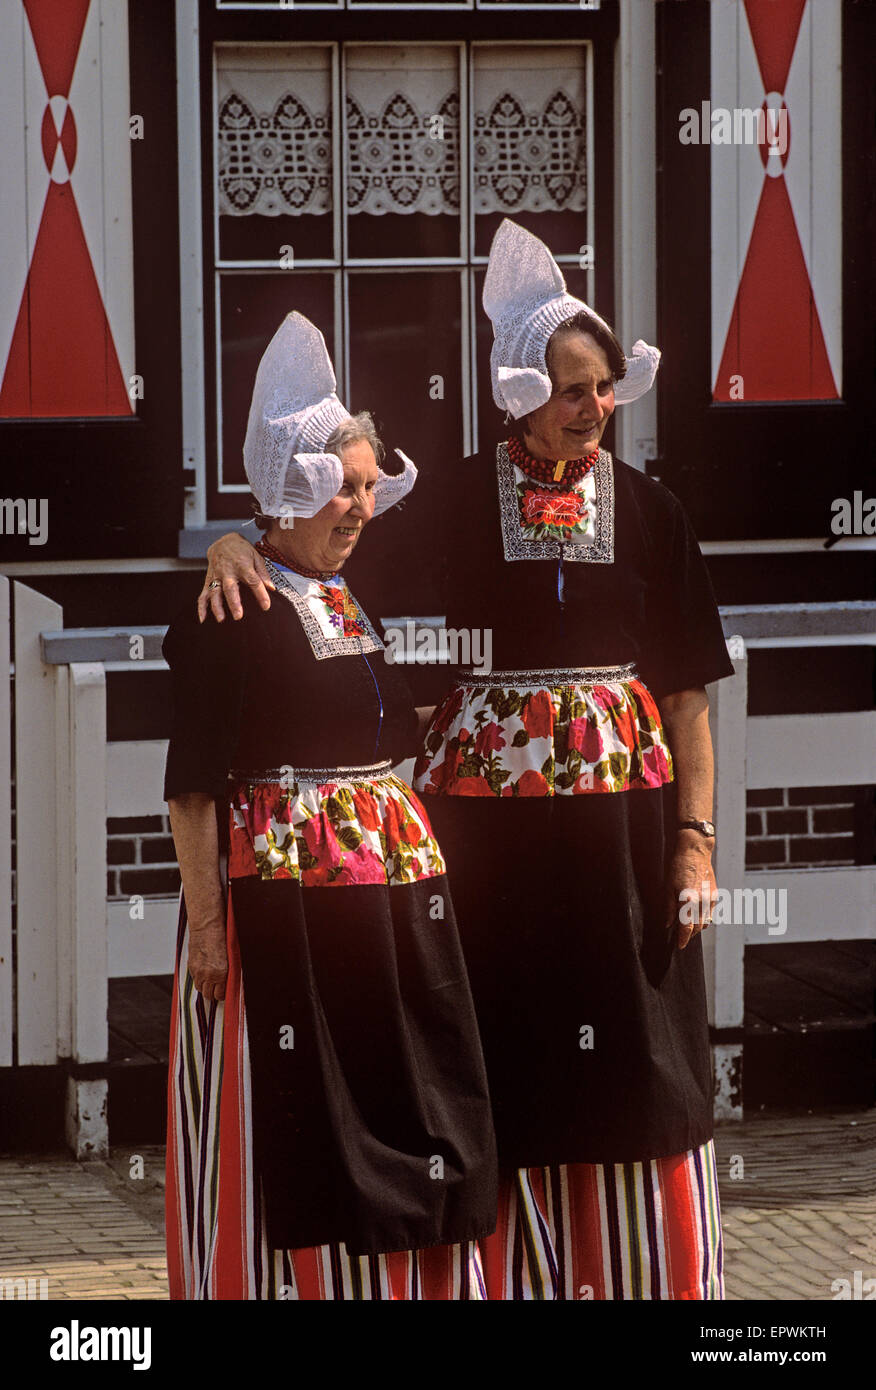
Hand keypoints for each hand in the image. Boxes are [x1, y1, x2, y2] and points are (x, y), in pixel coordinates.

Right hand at [187, 922, 227, 1000]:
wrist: (207, 926)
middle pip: (208, 995)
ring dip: (205, 987)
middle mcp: (208, 974)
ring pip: (200, 988)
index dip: (222, 995)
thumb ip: (228, 973)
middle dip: (213, 993)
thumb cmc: (222, 938)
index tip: (224, 992)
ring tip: (211, 982)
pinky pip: (194, 980)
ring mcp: (198, 971)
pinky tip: (204, 973)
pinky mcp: (191, 966)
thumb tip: (229, 983)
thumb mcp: (230, 958)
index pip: (220, 995)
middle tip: (218, 990)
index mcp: (221, 973)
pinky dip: (199, 979)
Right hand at [198, 534, 274, 622]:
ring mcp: (216, 576)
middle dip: (234, 602)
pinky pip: (203, 594)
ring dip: (217, 606)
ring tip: (221, 619)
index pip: (253, 580)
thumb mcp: (256, 557)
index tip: (266, 606)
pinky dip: (201, 607)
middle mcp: (228, 571)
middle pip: (230, 588)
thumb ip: (263, 573)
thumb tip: (271, 588)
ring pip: (214, 592)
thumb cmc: (242, 550)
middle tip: (238, 616)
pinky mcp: (208, 580)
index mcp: (242, 565)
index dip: (260, 594)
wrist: (223, 541)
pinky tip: (203, 619)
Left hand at [665, 833, 716, 950]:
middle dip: (689, 935)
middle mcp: (702, 901)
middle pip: (697, 927)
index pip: (687, 927)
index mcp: (688, 900)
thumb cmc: (679, 866)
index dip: (683, 939)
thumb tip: (668, 924)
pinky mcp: (715, 895)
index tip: (680, 946)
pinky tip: (695, 916)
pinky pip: (710, 914)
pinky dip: (703, 918)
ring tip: (687, 926)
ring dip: (696, 928)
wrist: (695, 851)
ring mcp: (710, 899)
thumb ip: (669, 908)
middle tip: (680, 936)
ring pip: (705, 922)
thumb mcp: (668, 887)